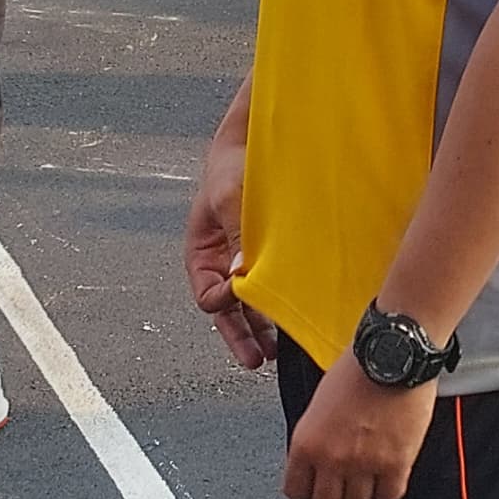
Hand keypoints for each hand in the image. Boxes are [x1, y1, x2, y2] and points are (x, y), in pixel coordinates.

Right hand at [183, 105, 274, 370]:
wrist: (260, 139)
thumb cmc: (234, 165)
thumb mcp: (228, 197)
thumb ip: (235, 235)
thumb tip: (241, 275)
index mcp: (202, 253)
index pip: (207, 294)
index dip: (221, 303)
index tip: (237, 299)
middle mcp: (224, 263)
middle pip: (228, 311)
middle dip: (241, 335)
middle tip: (257, 359)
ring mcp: (248, 260)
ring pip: (251, 304)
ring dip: (262, 328)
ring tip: (276, 353)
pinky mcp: (273, 253)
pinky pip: (274, 284)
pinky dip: (281, 303)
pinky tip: (296, 318)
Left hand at [281, 349, 436, 498]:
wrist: (393, 351)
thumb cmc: (359, 365)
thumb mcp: (320, 402)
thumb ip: (316, 437)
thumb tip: (318, 460)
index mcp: (306, 442)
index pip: (295, 491)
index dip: (307, 490)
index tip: (316, 486)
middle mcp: (332, 458)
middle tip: (343, 486)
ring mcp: (365, 463)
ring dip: (362, 494)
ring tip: (369, 478)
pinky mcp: (397, 462)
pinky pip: (389, 495)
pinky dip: (388, 489)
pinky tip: (389, 474)